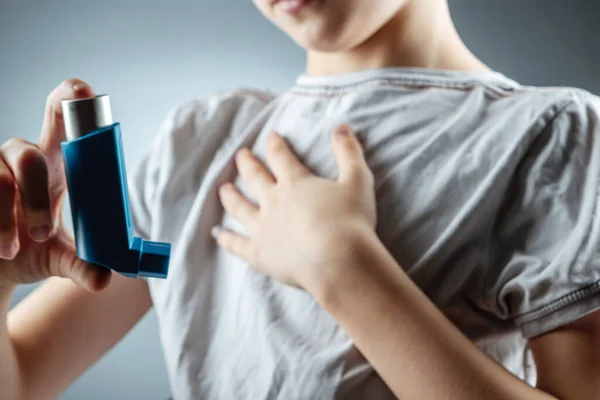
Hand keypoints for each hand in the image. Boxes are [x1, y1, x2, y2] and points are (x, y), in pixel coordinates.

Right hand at [0, 79, 110, 290]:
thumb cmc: (27, 252)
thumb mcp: (57, 260)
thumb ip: (82, 266)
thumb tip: (105, 279)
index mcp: (55, 166)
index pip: (63, 120)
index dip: (71, 99)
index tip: (82, 91)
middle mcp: (21, 158)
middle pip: (32, 144)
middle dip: (41, 173)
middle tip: (43, 228)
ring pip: (2, 173)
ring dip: (10, 215)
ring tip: (13, 249)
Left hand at [213, 124, 376, 290]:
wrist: (338, 261)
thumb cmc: (351, 221)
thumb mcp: (357, 180)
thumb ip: (348, 152)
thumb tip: (342, 127)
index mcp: (295, 183)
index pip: (281, 157)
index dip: (275, 145)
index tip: (270, 136)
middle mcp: (273, 202)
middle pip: (255, 178)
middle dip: (247, 164)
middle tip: (240, 155)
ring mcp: (262, 228)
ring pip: (239, 208)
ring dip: (230, 197)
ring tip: (222, 189)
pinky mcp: (259, 253)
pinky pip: (236, 244)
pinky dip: (225, 238)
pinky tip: (216, 234)